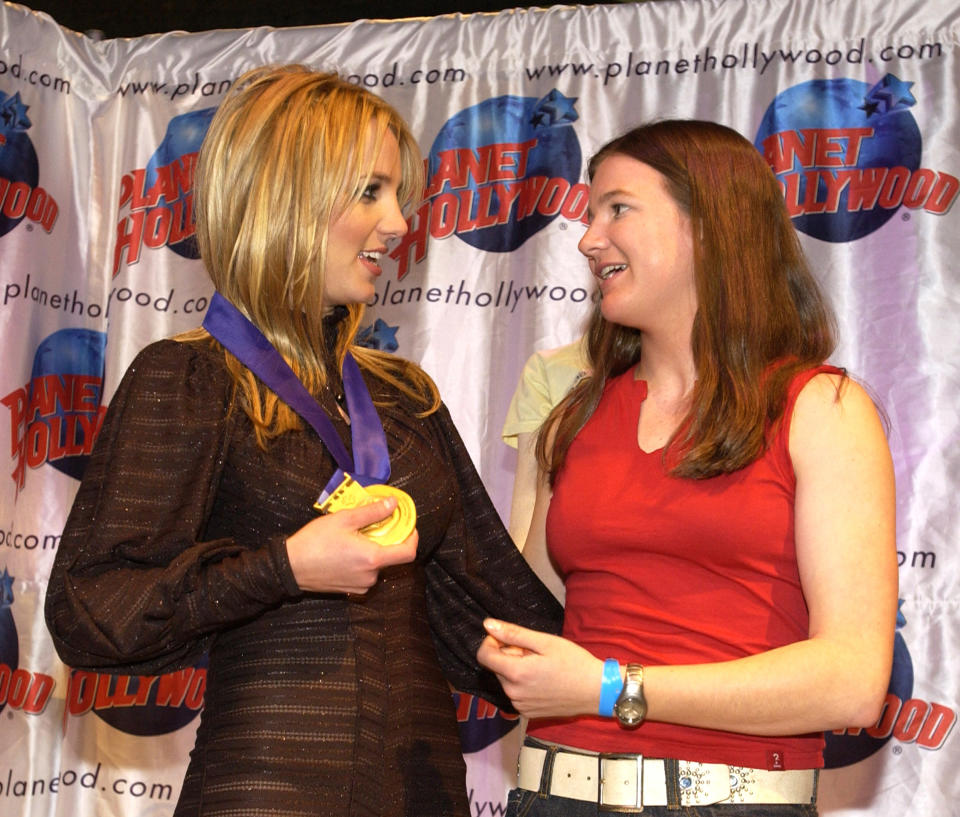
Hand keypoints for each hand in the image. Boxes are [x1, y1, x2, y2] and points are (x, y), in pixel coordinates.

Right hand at [286, 498, 417, 593]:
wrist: (290, 567)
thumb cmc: (315, 541)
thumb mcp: (344, 520)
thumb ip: (373, 512)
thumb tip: (393, 504)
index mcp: (373, 559)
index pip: (408, 553)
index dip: (412, 538)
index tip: (408, 526)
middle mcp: (371, 576)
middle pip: (392, 558)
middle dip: (387, 540)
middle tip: (374, 525)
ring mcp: (361, 586)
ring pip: (377, 565)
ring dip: (373, 551)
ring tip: (355, 537)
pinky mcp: (351, 590)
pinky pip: (366, 574)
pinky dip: (363, 561)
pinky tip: (347, 551)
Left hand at [476, 618, 604, 718]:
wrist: (597, 691)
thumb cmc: (573, 662)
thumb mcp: (544, 642)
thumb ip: (513, 634)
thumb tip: (487, 625)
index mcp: (516, 674)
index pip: (483, 655)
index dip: (492, 642)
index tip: (509, 638)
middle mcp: (513, 694)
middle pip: (497, 667)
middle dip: (510, 655)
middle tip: (535, 652)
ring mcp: (520, 706)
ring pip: (507, 680)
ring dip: (517, 670)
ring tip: (542, 667)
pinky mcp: (528, 714)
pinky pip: (516, 693)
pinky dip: (524, 684)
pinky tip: (544, 680)